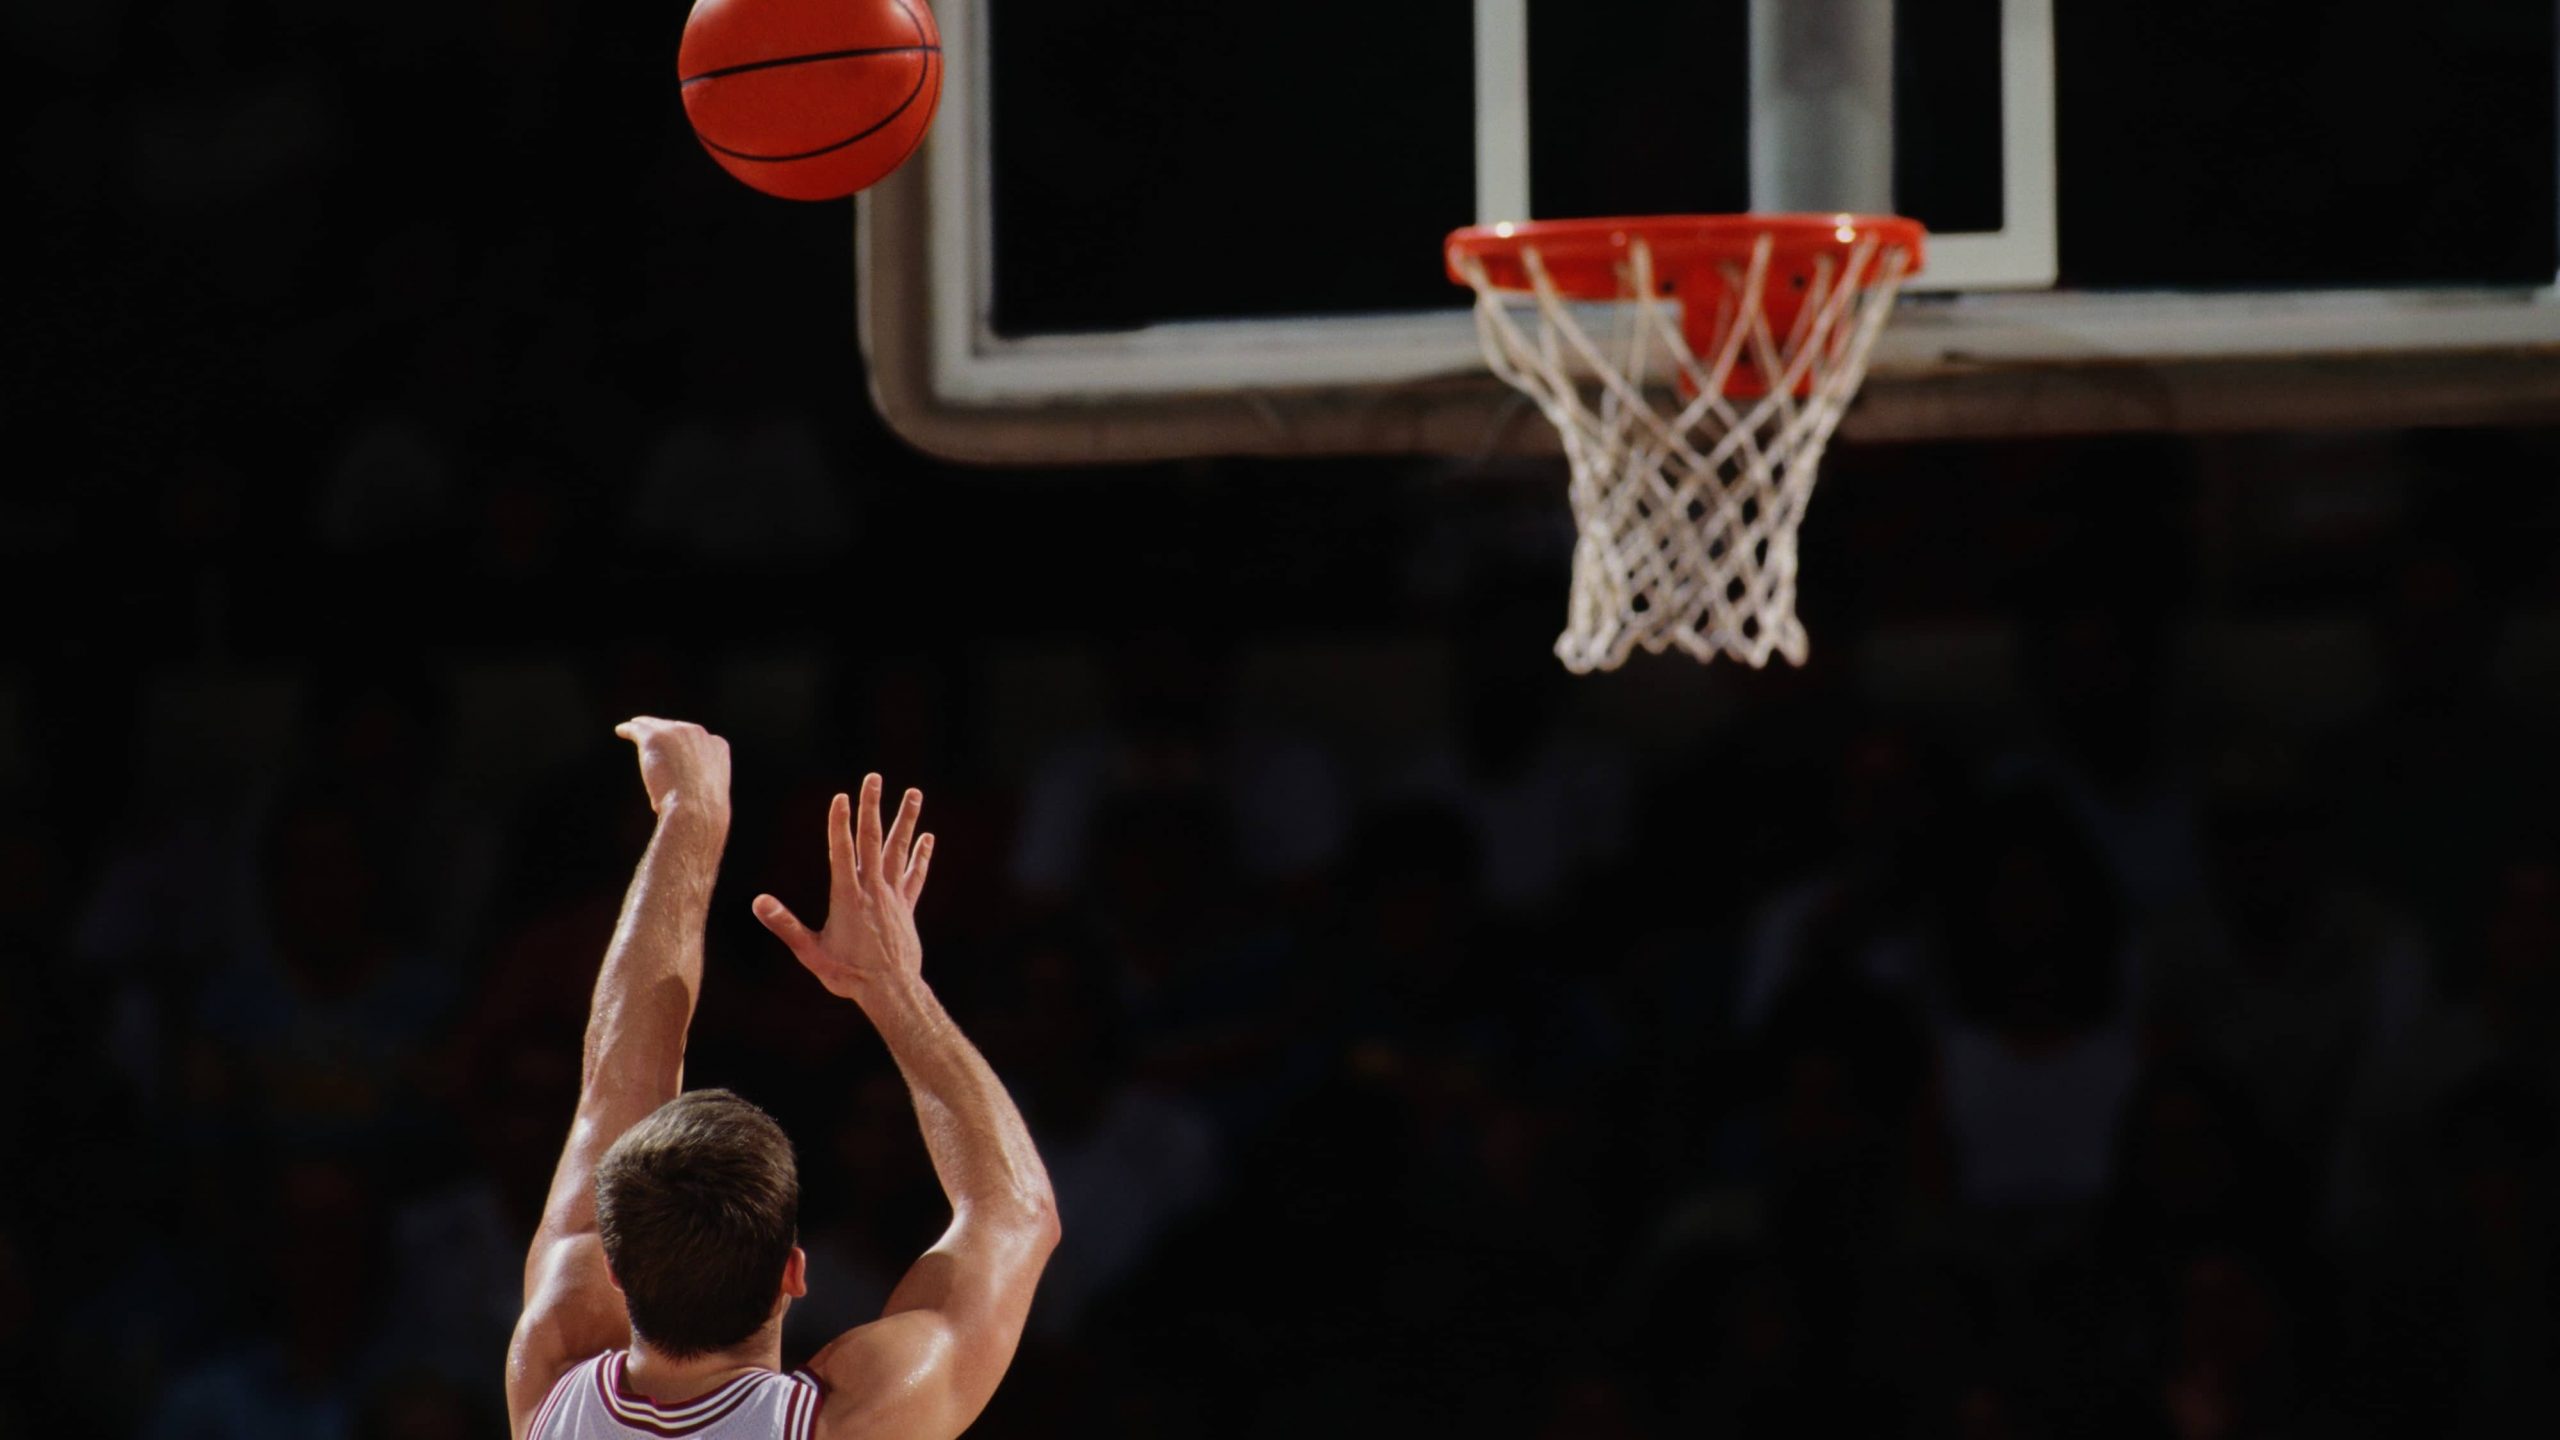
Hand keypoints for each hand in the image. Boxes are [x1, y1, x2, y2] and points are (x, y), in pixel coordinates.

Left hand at [613, 717, 732, 823]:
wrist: (695, 809)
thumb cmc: (701, 809)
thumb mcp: (709, 790)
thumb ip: (699, 779)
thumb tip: (683, 788)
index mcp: (717, 745)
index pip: (697, 738)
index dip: (684, 742)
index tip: (675, 748)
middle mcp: (698, 733)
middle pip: (676, 728)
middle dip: (665, 732)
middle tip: (653, 737)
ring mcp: (676, 733)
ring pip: (655, 725)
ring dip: (644, 726)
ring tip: (634, 727)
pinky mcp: (654, 737)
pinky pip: (637, 729)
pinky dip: (628, 730)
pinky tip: (621, 731)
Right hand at [753, 774, 933, 1000]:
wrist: (890, 991)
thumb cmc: (847, 975)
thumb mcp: (810, 952)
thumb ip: (785, 925)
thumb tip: (758, 902)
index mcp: (848, 897)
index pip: (842, 851)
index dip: (840, 823)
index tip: (841, 797)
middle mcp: (873, 890)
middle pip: (873, 840)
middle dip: (871, 807)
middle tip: (873, 777)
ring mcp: (893, 896)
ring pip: (900, 850)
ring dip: (906, 820)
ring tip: (914, 793)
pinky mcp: (906, 907)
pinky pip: (916, 875)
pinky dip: (921, 855)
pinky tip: (927, 837)